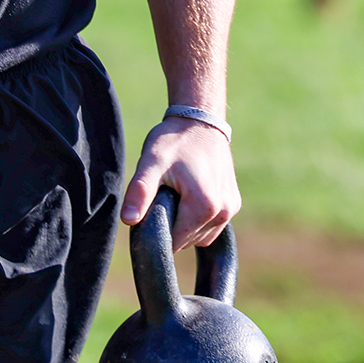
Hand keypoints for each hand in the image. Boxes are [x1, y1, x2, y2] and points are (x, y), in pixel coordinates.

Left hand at [122, 116, 239, 251]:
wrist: (200, 121)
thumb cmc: (174, 141)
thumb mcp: (151, 162)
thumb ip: (140, 192)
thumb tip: (129, 219)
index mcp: (204, 207)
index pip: (174, 241)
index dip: (158, 227)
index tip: (153, 205)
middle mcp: (223, 213)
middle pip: (187, 240)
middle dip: (172, 224)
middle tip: (164, 195)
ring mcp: (231, 209)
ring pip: (200, 236)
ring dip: (185, 224)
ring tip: (178, 194)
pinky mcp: (234, 204)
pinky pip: (212, 226)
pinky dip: (199, 218)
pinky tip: (190, 195)